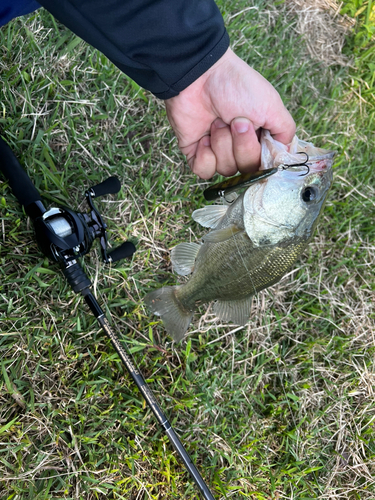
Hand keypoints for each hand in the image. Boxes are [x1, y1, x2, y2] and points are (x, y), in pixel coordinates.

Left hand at [165, 48, 295, 178]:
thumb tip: (286, 154)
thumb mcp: (272, 105)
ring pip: (226, 170)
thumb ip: (286, 131)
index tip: (258, 135)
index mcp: (260, 139)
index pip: (266, 166)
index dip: (261, 155)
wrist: (199, 77)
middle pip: (247, 169)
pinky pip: (205, 171)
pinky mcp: (197, 154)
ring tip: (216, 121)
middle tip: (234, 121)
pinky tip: (204, 137)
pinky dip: (205, 156)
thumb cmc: (237, 85)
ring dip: (222, 144)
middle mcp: (240, 148)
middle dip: (241, 145)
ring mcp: (218, 152)